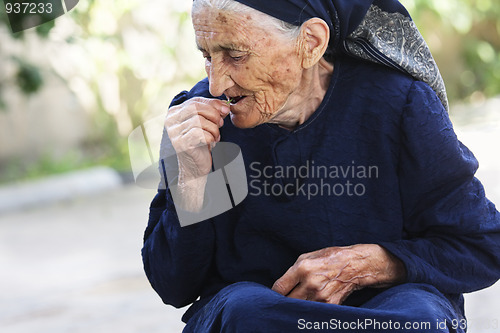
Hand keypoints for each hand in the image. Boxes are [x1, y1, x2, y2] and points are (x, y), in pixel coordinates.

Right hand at [164, 97, 229, 210]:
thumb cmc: (201, 143)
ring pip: (199, 121)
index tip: (225, 110)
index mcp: (174, 113)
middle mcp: (170, 121)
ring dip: (213, 128)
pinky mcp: (180, 144)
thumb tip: (225, 106)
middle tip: (220, 124)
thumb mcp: (206, 123)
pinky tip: (212, 143)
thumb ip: (212, 111)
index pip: (195, 101)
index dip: (212, 104)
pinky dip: (210, 137)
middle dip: (213, 114)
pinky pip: (200, 134)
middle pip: (195, 108)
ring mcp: (174, 133)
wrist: (196, 168)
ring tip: (215, 136)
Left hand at [272, 244, 405, 304]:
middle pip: (287, 301)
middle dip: (284, 301)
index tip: (274, 294)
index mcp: (302, 268)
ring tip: (298, 301)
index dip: (274, 293)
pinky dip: (309, 310)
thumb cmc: (331, 258)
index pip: (279, 288)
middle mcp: (310, 283)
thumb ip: (293, 271)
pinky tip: (310, 305)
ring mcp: (320, 296)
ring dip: (296, 307)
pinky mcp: (330, 305)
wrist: (356, 265)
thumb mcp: (308, 256)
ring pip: (299, 308)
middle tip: (284, 300)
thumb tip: (281, 286)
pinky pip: (313, 311)